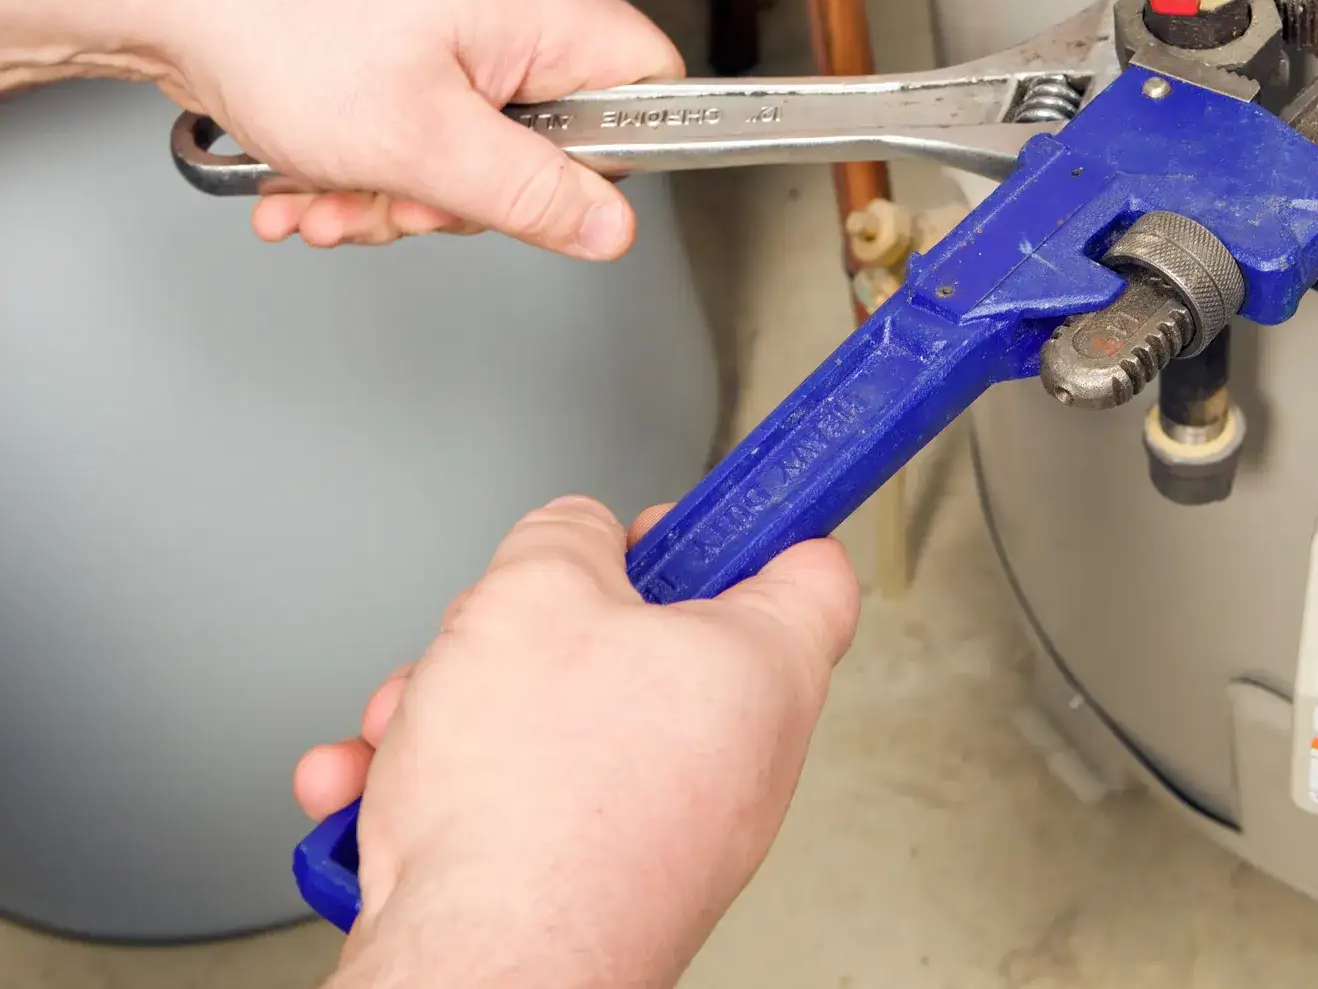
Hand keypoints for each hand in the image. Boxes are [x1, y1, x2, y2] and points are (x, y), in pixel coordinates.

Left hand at [0, 0, 681, 256]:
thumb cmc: (278, 25)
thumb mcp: (422, 142)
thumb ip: (532, 195)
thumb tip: (612, 229)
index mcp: (541, 11)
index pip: (651, 86)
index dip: (619, 158)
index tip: (558, 199)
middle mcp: (508, 8)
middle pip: (553, 139)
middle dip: (472, 195)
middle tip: (411, 196)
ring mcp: (452, 25)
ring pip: (474, 147)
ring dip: (401, 191)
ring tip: (333, 192)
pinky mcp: (400, 44)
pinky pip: (420, 130)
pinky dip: (368, 167)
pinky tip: (312, 180)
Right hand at [293, 499, 859, 988]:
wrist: (481, 974)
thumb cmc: (536, 809)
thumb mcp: (536, 593)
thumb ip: (564, 536)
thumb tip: (573, 537)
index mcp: (764, 669)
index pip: (807, 566)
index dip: (746, 520)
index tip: (700, 507)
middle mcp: (736, 758)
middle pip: (647, 642)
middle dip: (538, 628)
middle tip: (494, 631)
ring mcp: (668, 830)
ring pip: (561, 722)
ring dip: (464, 708)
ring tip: (413, 726)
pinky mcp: (594, 886)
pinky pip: (520, 802)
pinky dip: (443, 789)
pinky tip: (379, 791)